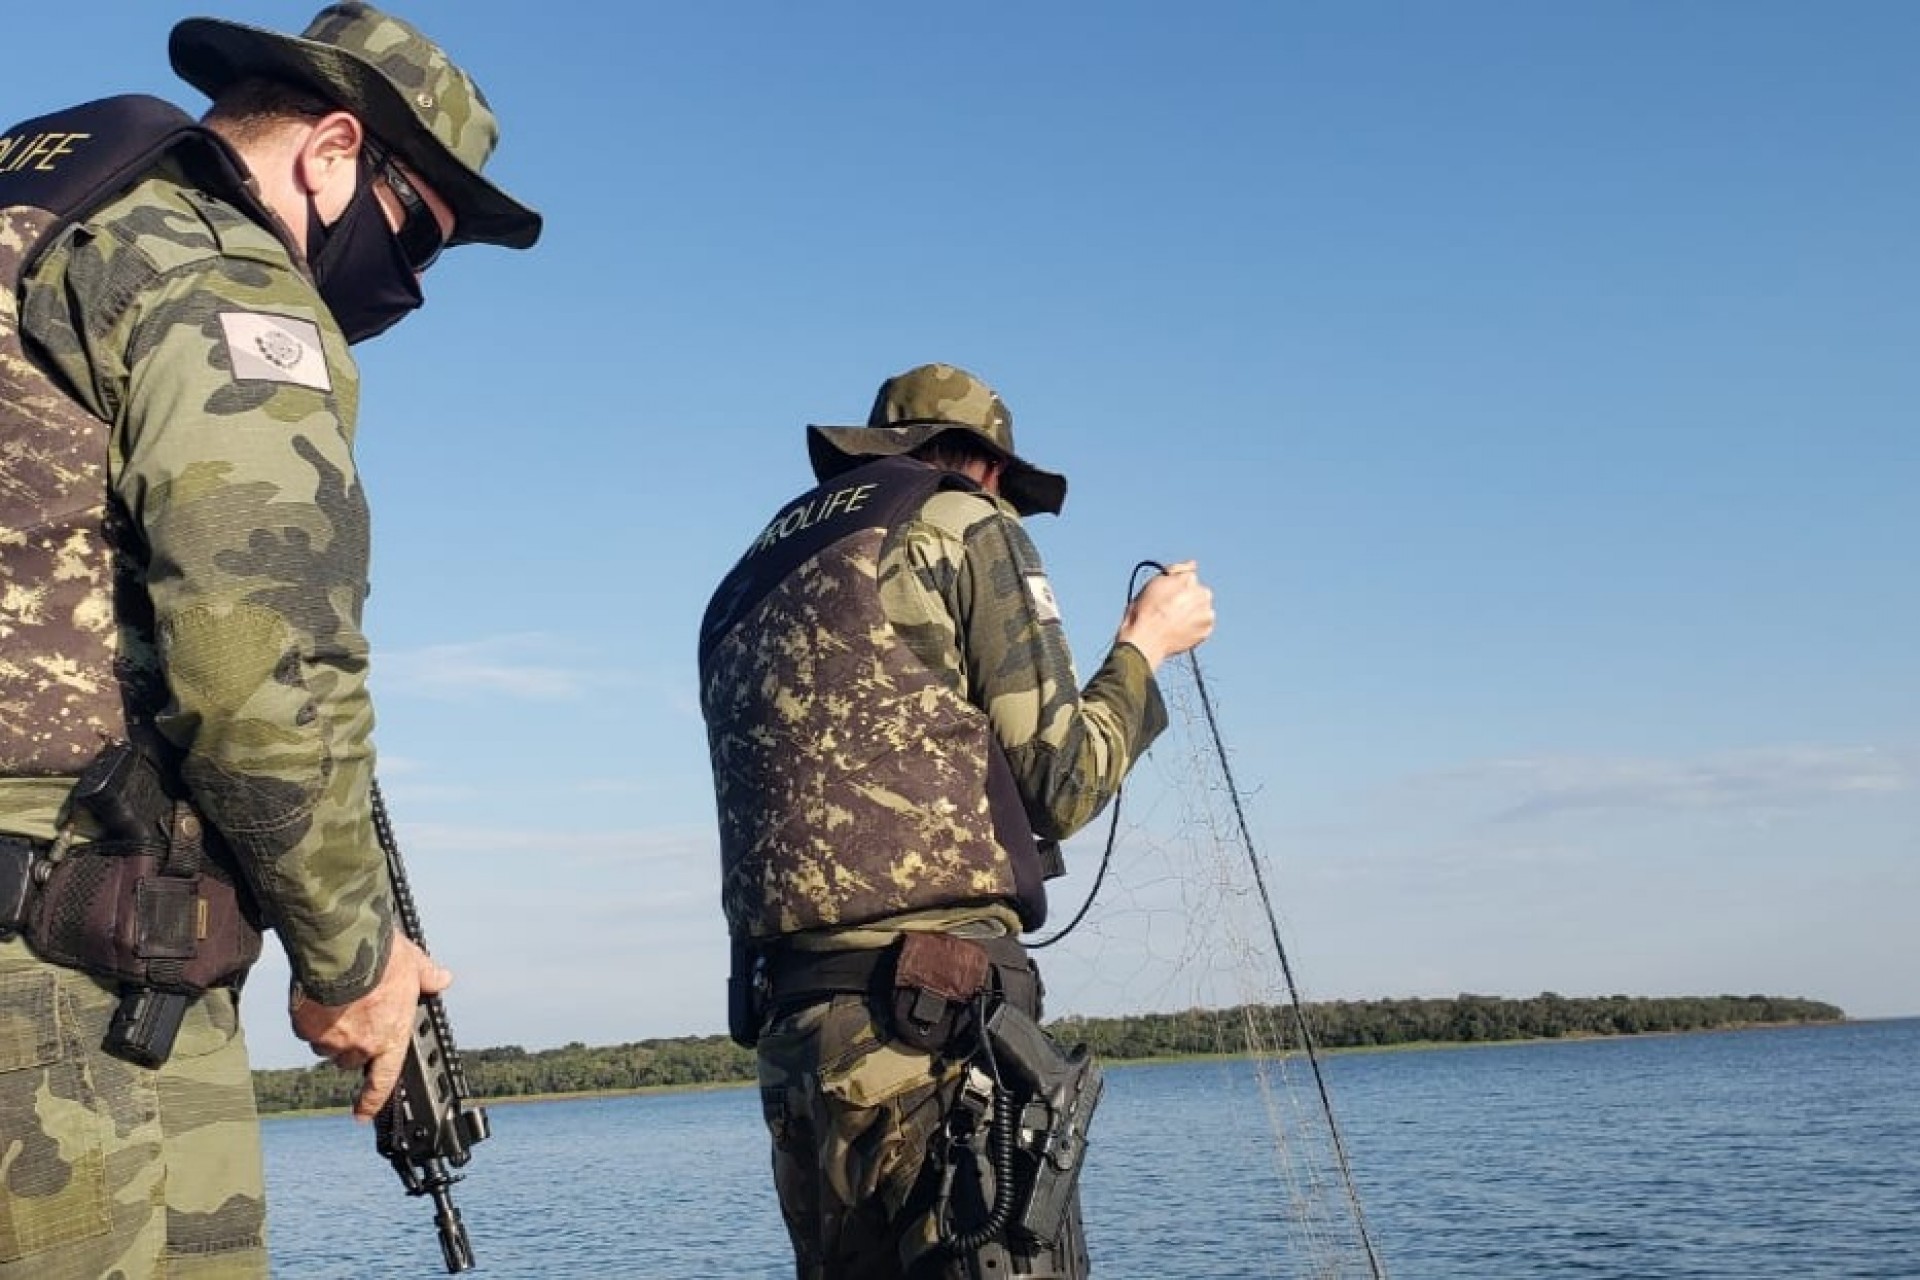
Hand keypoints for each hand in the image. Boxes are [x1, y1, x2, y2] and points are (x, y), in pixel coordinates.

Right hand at [290, 929, 451, 1120]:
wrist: (343, 946)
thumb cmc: (382, 957)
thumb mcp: (414, 963)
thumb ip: (428, 977)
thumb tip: (442, 979)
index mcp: (390, 1036)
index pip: (383, 1080)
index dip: (372, 1100)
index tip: (362, 1114)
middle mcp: (360, 1045)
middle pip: (352, 1059)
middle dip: (353, 1044)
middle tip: (357, 1016)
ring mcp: (330, 1039)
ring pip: (327, 1046)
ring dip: (331, 1033)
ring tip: (339, 1000)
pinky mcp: (305, 1027)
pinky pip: (306, 1030)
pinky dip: (310, 1018)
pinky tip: (318, 996)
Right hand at [1116, 560, 1215, 669]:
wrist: (1147, 639)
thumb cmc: (1146, 610)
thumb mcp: (1156, 581)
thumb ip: (1176, 569)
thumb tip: (1193, 563)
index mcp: (1190, 579)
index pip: (1187, 577)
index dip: (1174, 586)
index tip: (1165, 596)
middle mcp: (1203, 594)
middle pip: (1198, 593)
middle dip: (1188, 598)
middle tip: (1169, 610)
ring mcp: (1206, 614)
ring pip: (1201, 609)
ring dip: (1193, 613)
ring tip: (1174, 622)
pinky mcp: (1206, 631)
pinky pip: (1202, 625)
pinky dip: (1194, 627)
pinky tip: (1180, 630)